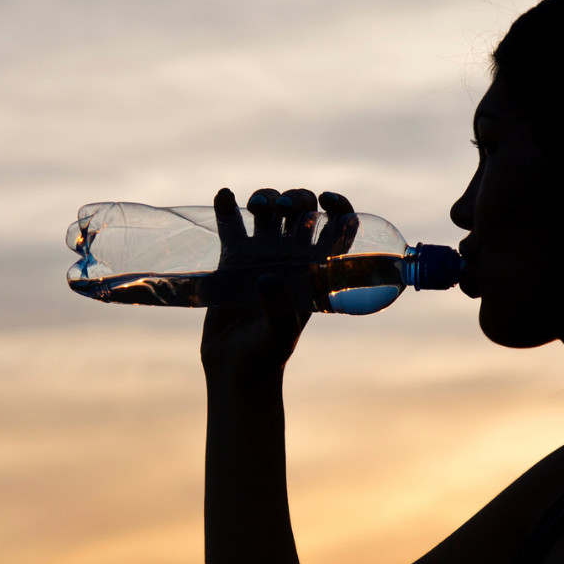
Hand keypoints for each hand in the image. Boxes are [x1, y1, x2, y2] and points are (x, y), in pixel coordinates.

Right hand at [200, 187, 357, 378]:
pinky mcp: (232, 261)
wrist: (234, 367)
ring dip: (266, 198)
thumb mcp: (279, 333)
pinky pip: (232, 226)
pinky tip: (224, 196)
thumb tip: (268, 278)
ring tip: (256, 204)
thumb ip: (278, 308)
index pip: (337, 230)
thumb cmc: (266, 354)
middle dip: (297, 199)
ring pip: (269, 213)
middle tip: (285, 208)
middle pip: (301, 213)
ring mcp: (262, 257)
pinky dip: (227, 207)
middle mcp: (291, 259)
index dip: (339, 208)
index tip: (327, 200)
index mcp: (314, 271)